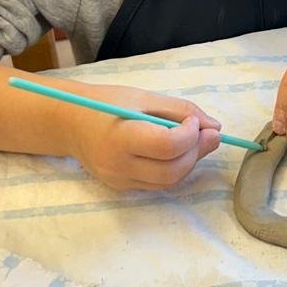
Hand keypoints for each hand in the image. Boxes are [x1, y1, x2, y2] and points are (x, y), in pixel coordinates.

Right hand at [64, 82, 221, 190]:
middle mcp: (119, 166)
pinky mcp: (123, 188)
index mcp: (121, 138)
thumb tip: (215, 127)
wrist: (70, 123)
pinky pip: (159, 184)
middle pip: (172, 171)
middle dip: (197, 152)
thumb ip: (181, 110)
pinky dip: (174, 168)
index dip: (190, 135)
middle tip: (208, 133)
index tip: (194, 121)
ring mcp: (120, 181)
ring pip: (170, 182)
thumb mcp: (143, 98)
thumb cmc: (106, 104)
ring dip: (189, 162)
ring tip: (193, 141)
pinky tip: (175, 151)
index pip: (167, 147)